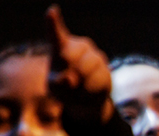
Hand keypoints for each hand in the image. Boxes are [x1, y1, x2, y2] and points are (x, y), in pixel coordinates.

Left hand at [45, 6, 112, 124]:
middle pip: (71, 56)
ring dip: (80, 83)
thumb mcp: (54, 88)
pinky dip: (90, 91)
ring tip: (79, 88)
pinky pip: (97, 81)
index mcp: (61, 46)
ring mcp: (95, 56)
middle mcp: (80, 46)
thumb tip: (70, 79)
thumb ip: (57, 83)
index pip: (56, 33)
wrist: (84, 101)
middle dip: (68, 70)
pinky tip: (87, 92)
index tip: (52, 11)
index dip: (53, 22)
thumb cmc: (64, 89)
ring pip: (86, 69)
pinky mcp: (106, 69)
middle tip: (68, 81)